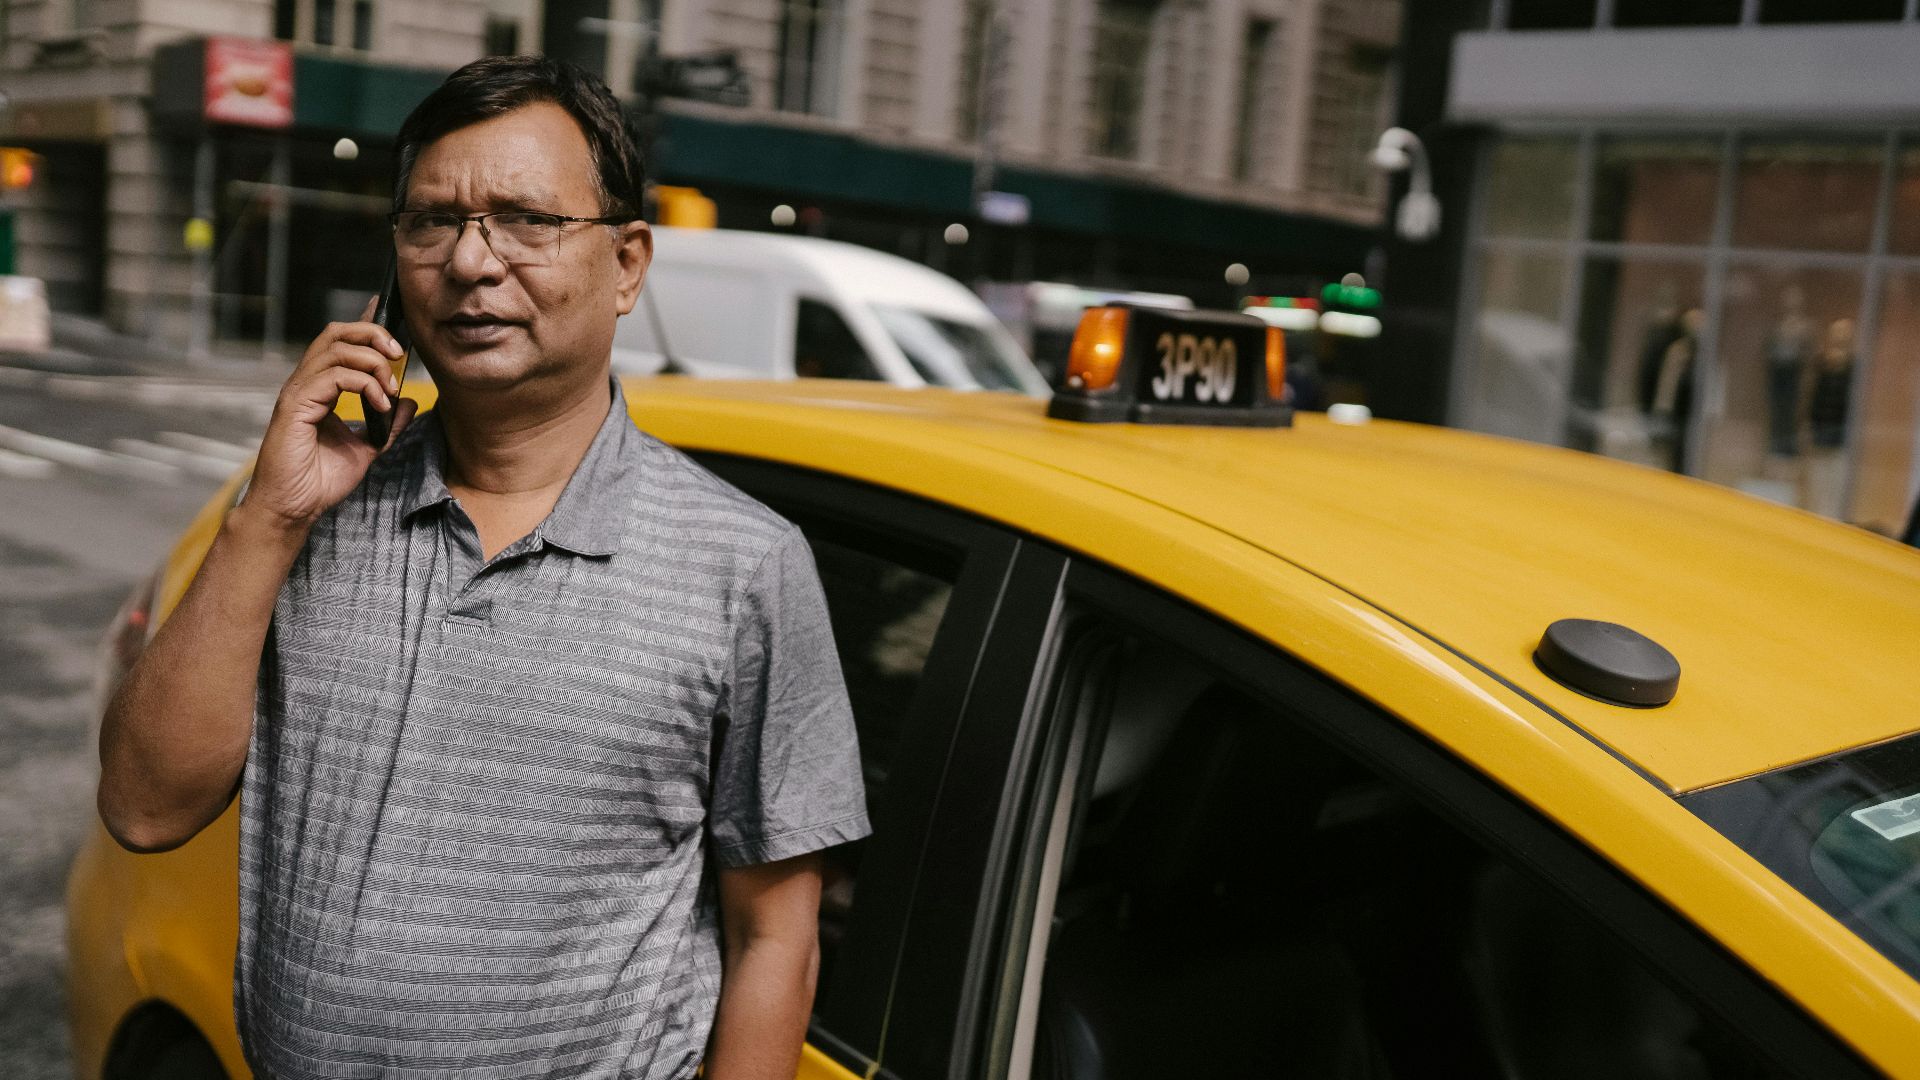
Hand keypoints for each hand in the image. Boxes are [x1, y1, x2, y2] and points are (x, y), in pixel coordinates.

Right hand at [240, 298, 417, 530]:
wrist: (294, 508)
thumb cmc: (319, 481)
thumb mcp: (367, 448)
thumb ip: (388, 424)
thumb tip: (409, 401)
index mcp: (319, 388)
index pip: (340, 343)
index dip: (366, 326)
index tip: (395, 325)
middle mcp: (306, 383)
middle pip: (336, 333)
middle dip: (372, 334)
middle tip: (399, 354)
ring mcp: (298, 392)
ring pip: (335, 348)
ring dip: (372, 362)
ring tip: (390, 388)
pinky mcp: (295, 405)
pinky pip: (333, 376)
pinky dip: (363, 384)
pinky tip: (379, 403)